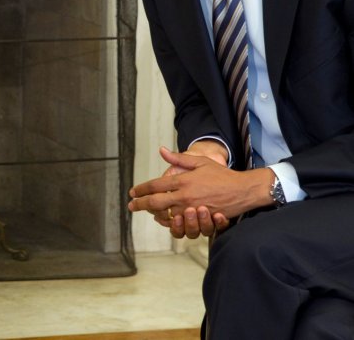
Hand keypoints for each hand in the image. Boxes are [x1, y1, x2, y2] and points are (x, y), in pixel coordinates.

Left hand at [129, 147, 264, 237]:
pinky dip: (170, 222)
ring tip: (146, 212)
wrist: (243, 190)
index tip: (132, 192)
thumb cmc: (222, 175)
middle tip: (131, 205)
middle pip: (155, 203)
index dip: (141, 189)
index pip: (155, 186)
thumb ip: (179, 159)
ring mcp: (192, 210)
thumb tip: (161, 150)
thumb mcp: (200, 162)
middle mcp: (185, 196)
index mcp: (183, 181)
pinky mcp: (200, 220)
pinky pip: (180, 224)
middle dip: (140, 204)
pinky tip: (164, 219)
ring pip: (166, 215)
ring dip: (153, 214)